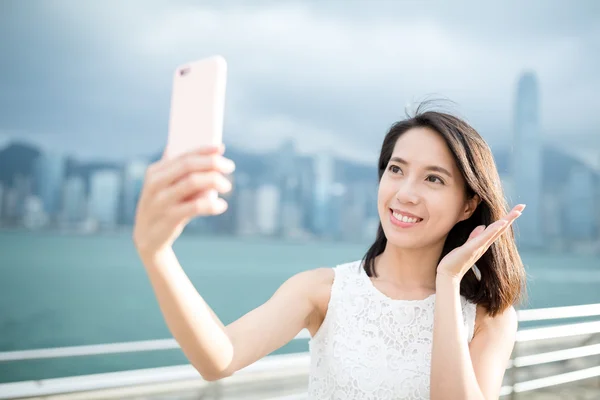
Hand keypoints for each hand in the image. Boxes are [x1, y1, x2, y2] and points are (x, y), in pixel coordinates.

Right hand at [132, 144, 235, 259]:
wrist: (147, 238)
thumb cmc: (162, 207)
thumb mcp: (164, 187)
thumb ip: (177, 169)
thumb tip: (200, 151)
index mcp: (155, 172)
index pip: (183, 155)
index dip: (204, 150)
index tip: (221, 148)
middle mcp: (155, 184)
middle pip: (188, 165)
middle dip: (212, 163)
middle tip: (230, 167)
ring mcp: (161, 201)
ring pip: (192, 183)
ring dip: (214, 181)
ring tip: (227, 186)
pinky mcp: (169, 219)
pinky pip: (195, 207)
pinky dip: (212, 204)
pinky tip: (221, 205)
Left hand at [436, 204, 525, 281]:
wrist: (448, 274)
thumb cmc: (456, 261)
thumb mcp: (466, 246)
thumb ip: (474, 237)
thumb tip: (482, 226)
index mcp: (483, 243)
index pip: (497, 228)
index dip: (506, 218)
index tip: (516, 209)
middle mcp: (484, 245)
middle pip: (500, 228)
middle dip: (511, 217)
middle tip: (522, 206)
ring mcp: (479, 247)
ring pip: (495, 231)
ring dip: (506, 221)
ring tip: (517, 211)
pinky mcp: (472, 248)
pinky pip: (485, 238)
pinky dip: (494, 230)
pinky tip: (501, 223)